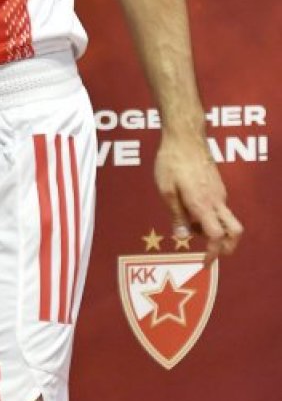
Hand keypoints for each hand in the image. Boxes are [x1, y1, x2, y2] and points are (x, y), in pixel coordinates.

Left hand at [154, 132, 242, 263]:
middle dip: (226, 247)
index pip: (216, 236)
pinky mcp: (218, 186)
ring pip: (225, 219)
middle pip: (235, 231)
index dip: (212, 253)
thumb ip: (176, 215)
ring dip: (211, 230)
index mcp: (203, 204)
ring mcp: (220, 192)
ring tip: (186, 223)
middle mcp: (217, 200)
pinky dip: (208, 216)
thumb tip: (183, 236)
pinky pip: (218, 208)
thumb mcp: (166, 190)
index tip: (204, 263)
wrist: (185, 137)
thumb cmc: (171, 162)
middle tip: (208, 254)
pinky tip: (188, 208)